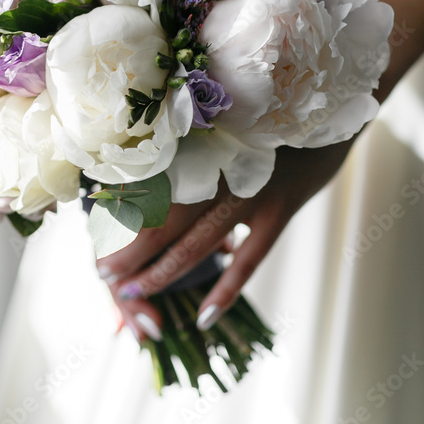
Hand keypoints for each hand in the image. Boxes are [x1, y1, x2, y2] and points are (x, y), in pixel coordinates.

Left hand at [97, 140, 353, 339]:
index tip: (95, 234)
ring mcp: (249, 191)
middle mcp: (217, 167)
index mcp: (197, 144)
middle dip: (129, 250)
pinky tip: (202, 317)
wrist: (327, 107)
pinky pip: (247, 261)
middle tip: (102, 273)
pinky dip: (225, 290)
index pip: (148, 186)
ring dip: (161, 272)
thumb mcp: (224, 122)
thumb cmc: (266, 117)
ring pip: (196, 244)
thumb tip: (150, 167)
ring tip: (131, 293)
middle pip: (162, 219)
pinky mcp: (279, 210)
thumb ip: (191, 145)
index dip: (119, 215)